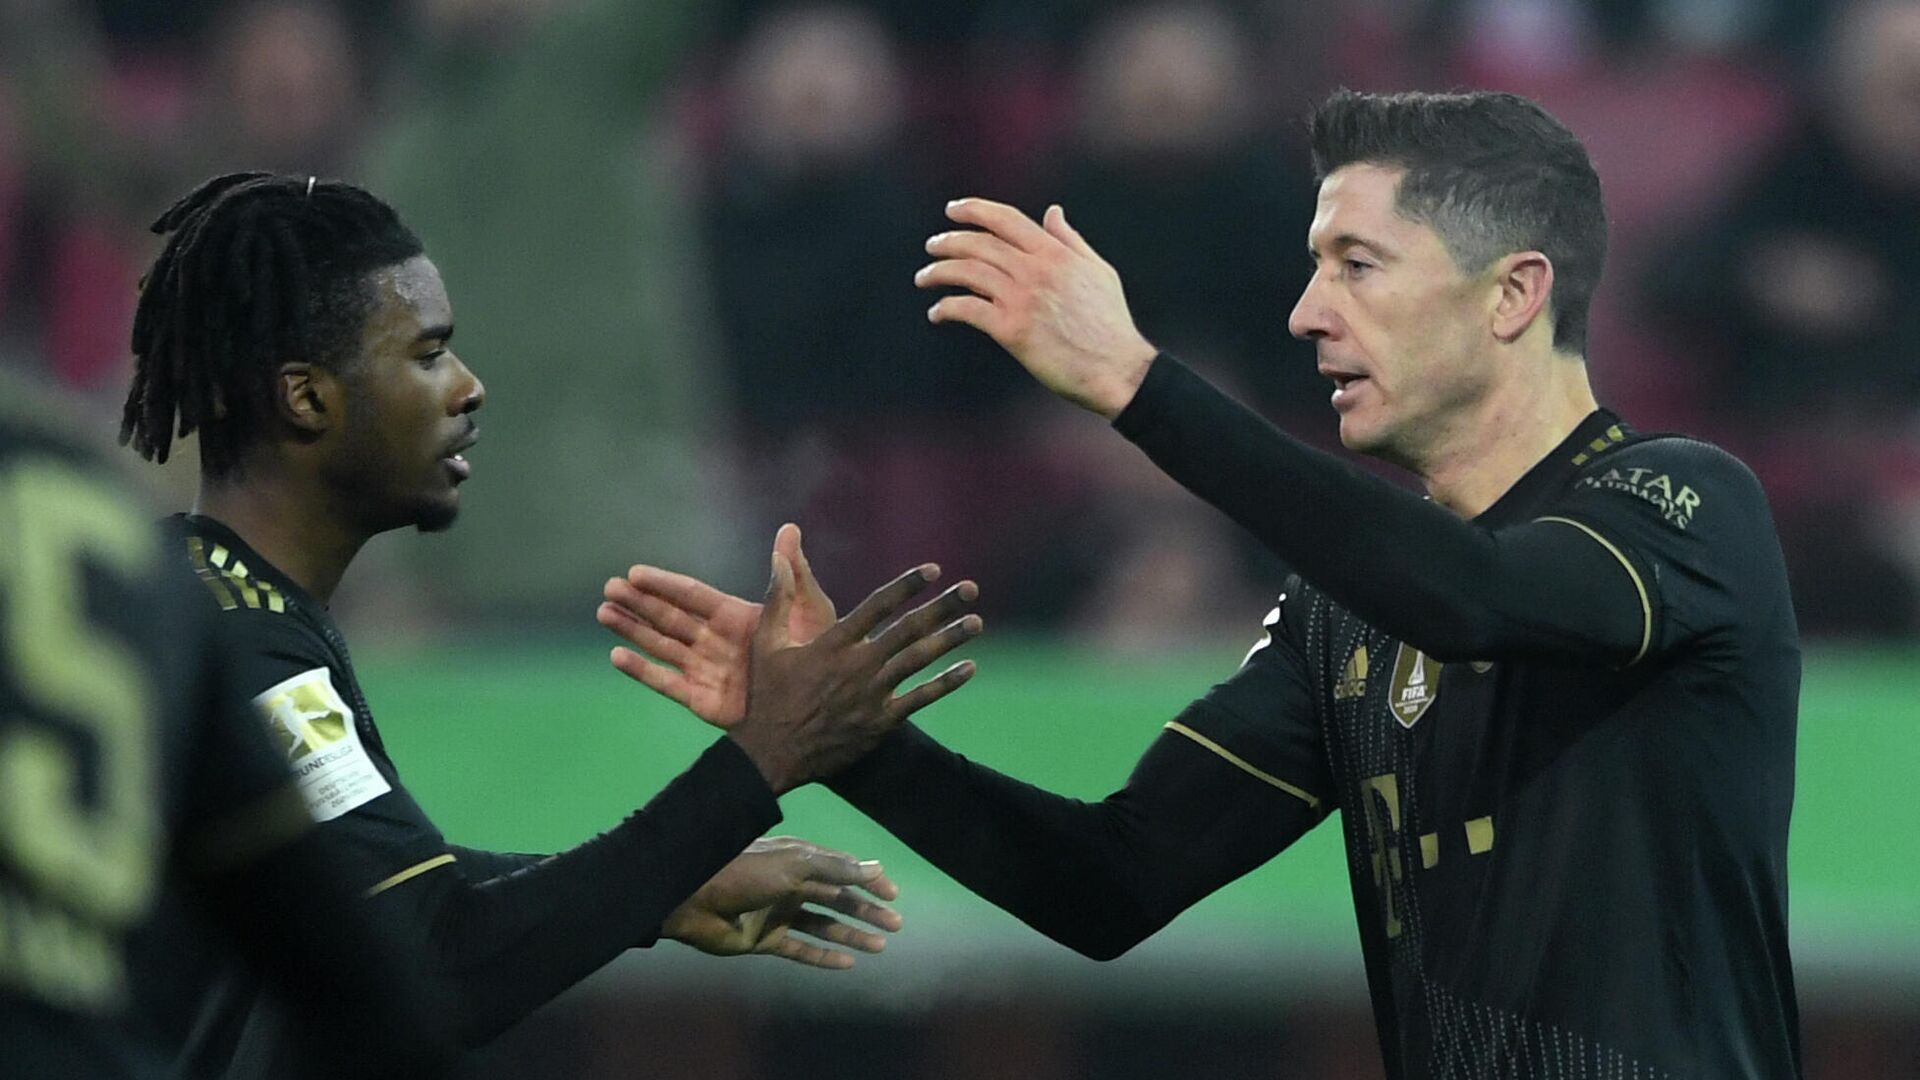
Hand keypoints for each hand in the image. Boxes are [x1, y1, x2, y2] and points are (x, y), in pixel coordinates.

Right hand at [598, 524, 835, 727]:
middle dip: (639, 603)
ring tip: (604, 613)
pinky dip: (642, 671)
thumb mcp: (810, 610)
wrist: (823, 707)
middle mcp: (716, 641)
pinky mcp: (703, 700)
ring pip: (661, 645)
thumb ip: (792, 574)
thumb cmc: (821, 656)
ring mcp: (707, 670)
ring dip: (632, 630)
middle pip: (669, 617)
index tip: (635, 572)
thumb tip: (788, 529)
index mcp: (736, 617)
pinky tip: (617, 656)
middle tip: (609, 588)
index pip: (692, 596)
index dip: (664, 584)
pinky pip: (667, 683)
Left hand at [661, 836, 902, 969]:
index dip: (868, 880)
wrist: (692, 898)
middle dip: (867, 911)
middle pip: (837, 899)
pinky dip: (824, 957)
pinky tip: (847, 964)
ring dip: (851, 935)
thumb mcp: (795, 864)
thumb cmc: (744, 873)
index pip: (841, 870)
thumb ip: (836, 868)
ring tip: (880, 946)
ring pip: (823, 926)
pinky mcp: (764, 940)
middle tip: (896, 925)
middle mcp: (790, 884)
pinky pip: (801, 950)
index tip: (893, 894)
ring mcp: (777, 913)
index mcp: (797, 859)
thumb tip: (876, 867)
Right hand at [730, 553, 981, 793]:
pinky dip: (946, 683)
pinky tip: (969, 668)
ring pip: (919, 660)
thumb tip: (780, 557)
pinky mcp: (881, 722)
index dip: (907, 586)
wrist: (772, 755)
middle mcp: (857, 666)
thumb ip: (778, 599)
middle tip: (971, 589)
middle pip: (908, 629)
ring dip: (950, 639)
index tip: (933, 570)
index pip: (877, 606)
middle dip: (942, 607)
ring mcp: (872, 695)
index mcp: (833, 644)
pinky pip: (920, 699)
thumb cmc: (769, 696)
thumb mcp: (766, 644)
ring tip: (976, 622)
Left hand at [916, 198, 1158, 418]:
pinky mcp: (1011, 330)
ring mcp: (1021, 299)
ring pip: (967, 273)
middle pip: (979, 244)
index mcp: (1055, 253)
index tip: (952, 211)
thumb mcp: (1098, 271)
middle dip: (949, 241)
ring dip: (939, 272)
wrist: (1117, 368)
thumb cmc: (1110, 323)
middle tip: (931, 246)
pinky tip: (937, 313)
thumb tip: (1052, 212)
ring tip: (924, 277)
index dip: (974, 210)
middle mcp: (1035, 270)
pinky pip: (967, 309)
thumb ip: (1070, 240)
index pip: (1005, 220)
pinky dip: (946, 308)